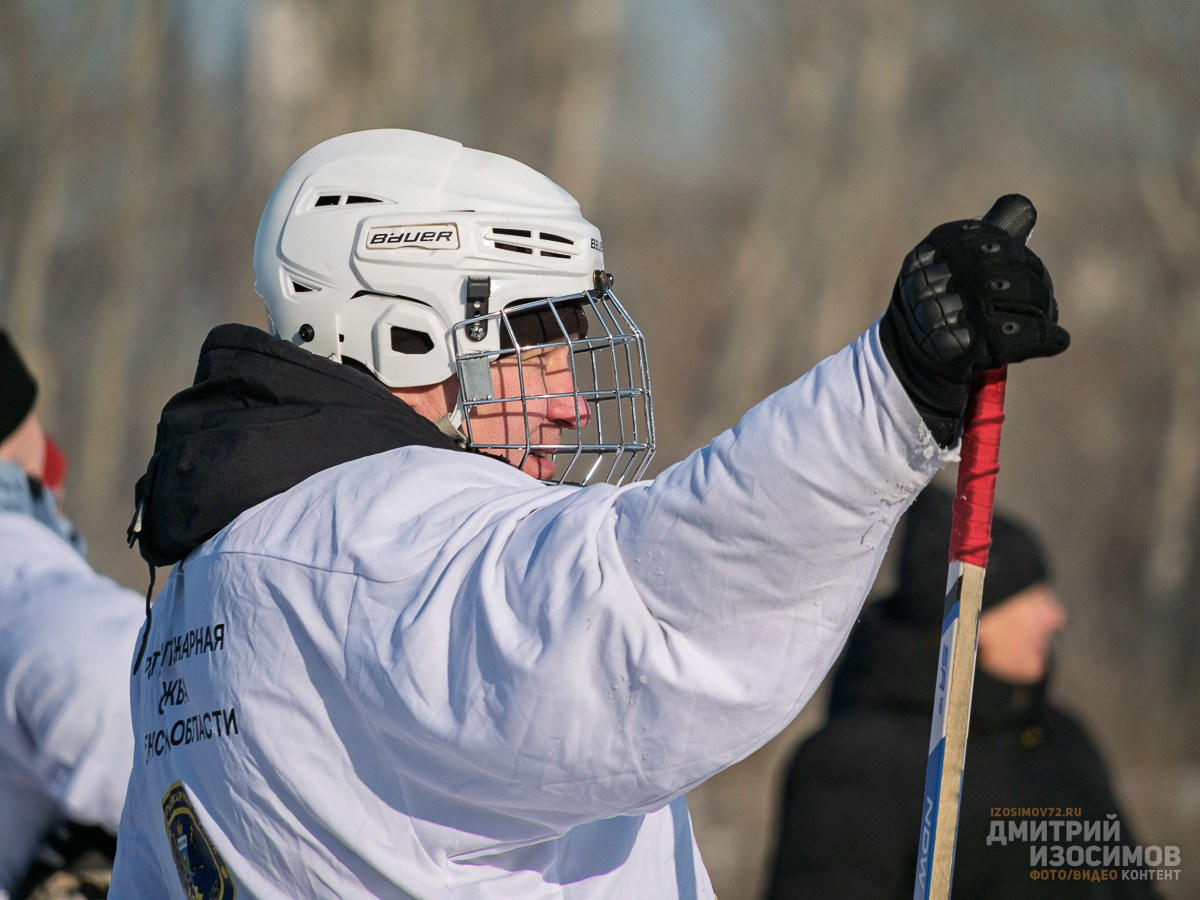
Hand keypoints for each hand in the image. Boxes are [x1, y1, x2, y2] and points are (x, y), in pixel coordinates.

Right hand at [880, 194, 1069, 444]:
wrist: (912, 356)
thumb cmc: (941, 301)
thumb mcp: (955, 259)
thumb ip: (989, 232)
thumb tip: (1024, 205)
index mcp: (942, 242)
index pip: (1004, 244)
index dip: (1024, 262)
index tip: (1022, 277)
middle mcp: (945, 270)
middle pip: (1019, 269)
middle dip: (1038, 289)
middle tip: (1041, 305)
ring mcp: (954, 308)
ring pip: (1026, 298)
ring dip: (1044, 312)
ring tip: (1042, 321)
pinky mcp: (970, 344)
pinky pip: (1026, 333)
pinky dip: (1047, 337)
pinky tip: (1054, 339)